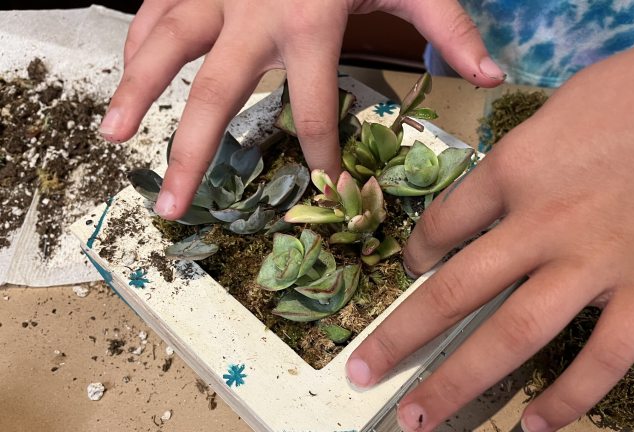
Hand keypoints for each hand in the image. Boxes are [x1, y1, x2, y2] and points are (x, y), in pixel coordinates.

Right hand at [100, 0, 503, 219]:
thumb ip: (449, 27)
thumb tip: (495, 78)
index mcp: (310, 22)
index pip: (313, 110)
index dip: (320, 157)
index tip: (323, 191)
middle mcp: (254, 12)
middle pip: (217, 95)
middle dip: (194, 154)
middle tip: (172, 206)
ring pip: (166, 47)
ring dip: (137, 91)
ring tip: (113, 137)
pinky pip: (156, 8)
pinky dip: (139, 41)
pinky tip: (126, 76)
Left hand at [347, 3, 633, 430]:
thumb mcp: (569, 106)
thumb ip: (528, 155)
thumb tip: (504, 189)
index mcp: (517, 167)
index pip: (444, 224)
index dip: (416, 255)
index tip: (409, 273)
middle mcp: (543, 224)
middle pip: (455, 292)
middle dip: (401, 337)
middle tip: (360, 374)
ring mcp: (598, 264)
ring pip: (513, 337)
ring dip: (461, 383)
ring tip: (422, 420)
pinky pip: (603, 360)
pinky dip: (570, 400)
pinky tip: (538, 427)